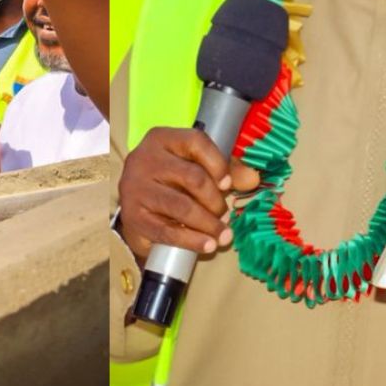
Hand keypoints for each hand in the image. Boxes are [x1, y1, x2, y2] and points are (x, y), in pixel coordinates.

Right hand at [116, 126, 243, 268]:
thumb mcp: (195, 167)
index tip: (227, 183)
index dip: (217, 163)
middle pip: (192, 177)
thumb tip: (252, 179)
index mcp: (162, 139)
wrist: (135, 207)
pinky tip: (207, 245)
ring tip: (223, 235)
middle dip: (214, 200)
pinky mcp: (133, 217)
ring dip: (208, 223)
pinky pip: (167, 231)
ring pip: (182, 206)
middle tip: (224, 213)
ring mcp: (135, 189)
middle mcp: (144, 160)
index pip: (195, 142)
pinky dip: (192, 241)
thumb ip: (225, 170)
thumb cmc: (170, 182)